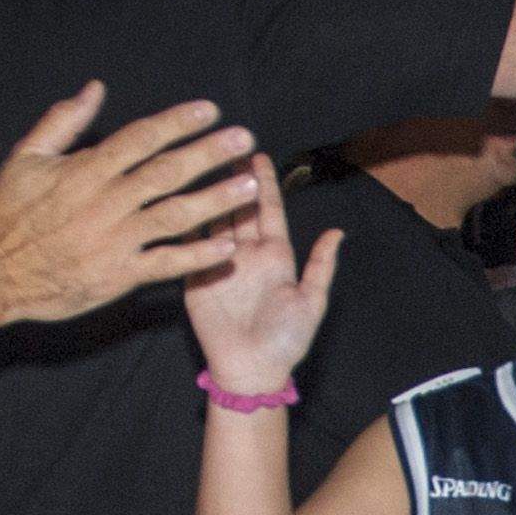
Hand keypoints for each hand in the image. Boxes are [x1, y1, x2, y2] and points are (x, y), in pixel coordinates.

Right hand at [0, 84, 259, 330]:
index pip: (141, 138)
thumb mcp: (26, 157)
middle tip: (243, 139)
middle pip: (166, 171)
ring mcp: (114, 240)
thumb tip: (95, 88)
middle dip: (208, 153)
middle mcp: (105, 202)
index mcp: (85, 170)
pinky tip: (228, 247)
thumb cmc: (6, 213)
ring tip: (250, 187)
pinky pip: (166, 264)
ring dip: (215, 200)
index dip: (177, 122)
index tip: (210, 109)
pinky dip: (197, 256)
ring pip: (174, 215)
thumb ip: (63, 121)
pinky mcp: (118, 276)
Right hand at [183, 158, 335, 392]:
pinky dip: (183, 222)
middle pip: (238, 207)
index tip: (257, 154)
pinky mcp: (194, 276)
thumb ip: (321, 266)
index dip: (263, 183)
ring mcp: (218, 262)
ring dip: (208, 192)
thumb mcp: (312, 301)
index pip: (268, 210)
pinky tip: (177, 197)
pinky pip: (188, 245)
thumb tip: (338, 232)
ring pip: (212, 219)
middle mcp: (246, 253)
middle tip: (224, 144)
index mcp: (275, 255)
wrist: (252, 369)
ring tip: (198, 162)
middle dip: (232, 177)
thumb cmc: (286, 340)